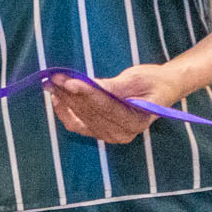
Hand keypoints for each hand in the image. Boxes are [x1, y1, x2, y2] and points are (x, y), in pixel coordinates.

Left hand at [46, 64, 182, 143]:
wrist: (159, 90)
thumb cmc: (153, 81)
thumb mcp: (138, 79)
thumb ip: (115, 86)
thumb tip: (91, 84)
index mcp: (137, 122)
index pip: (106, 107)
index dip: (86, 93)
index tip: (69, 81)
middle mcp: (122, 134)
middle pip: (90, 112)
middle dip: (71, 93)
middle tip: (54, 76)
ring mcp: (108, 135)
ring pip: (79, 117)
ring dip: (64, 99)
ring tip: (51, 82)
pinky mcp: (97, 132)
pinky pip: (75, 124)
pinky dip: (63, 110)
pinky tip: (55, 96)